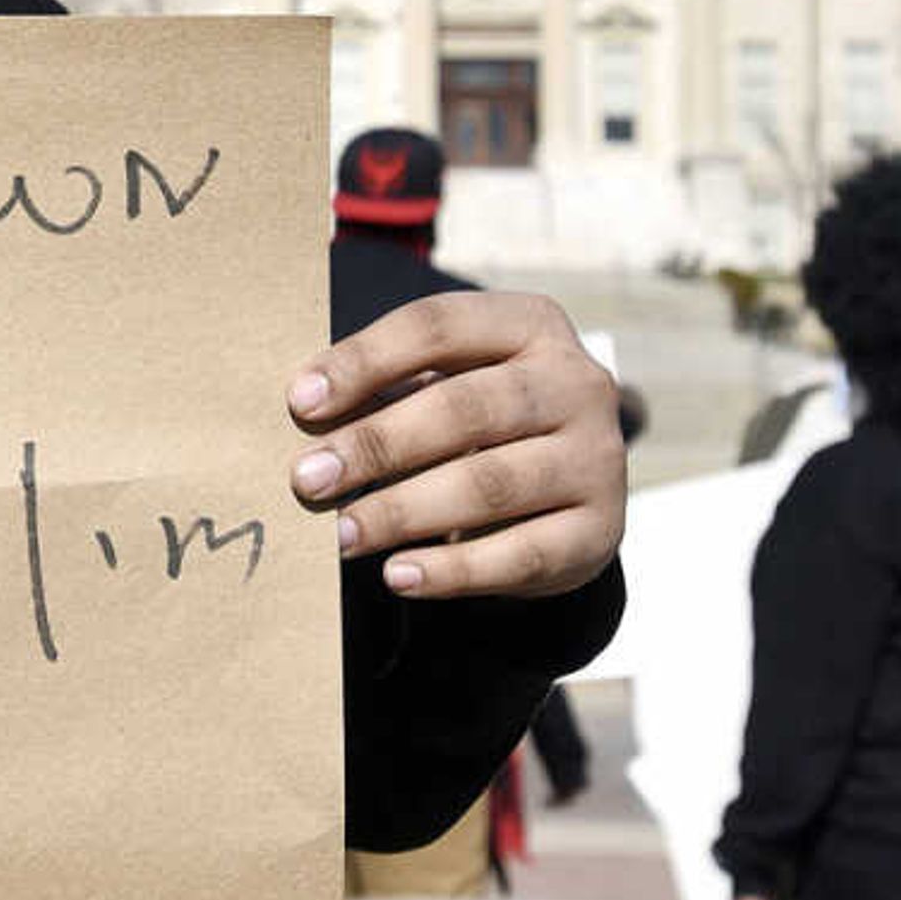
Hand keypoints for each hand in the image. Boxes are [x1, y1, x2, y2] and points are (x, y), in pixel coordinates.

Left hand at [288, 288, 624, 599]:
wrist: (572, 489)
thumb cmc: (484, 421)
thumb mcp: (447, 382)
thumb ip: (386, 387)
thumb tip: (301, 407)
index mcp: (532, 325)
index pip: (439, 326)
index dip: (365, 361)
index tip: (300, 402)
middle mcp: (577, 383)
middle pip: (466, 408)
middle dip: (378, 445)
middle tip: (308, 479)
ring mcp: (597, 459)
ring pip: (491, 485)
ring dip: (404, 511)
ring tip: (342, 534)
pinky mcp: (600, 532)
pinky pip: (521, 555)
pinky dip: (453, 570)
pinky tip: (397, 575)